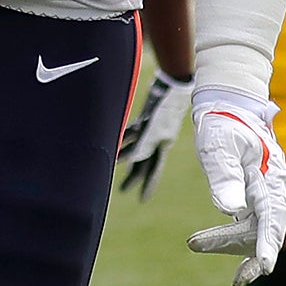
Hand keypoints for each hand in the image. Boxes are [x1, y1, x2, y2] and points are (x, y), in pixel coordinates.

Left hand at [115, 71, 190, 200]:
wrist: (172, 84)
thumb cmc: (167, 106)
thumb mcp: (155, 128)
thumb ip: (145, 144)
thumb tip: (133, 161)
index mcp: (162, 145)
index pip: (153, 169)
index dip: (147, 185)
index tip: (141, 200)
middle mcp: (158, 139)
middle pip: (144, 162)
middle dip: (134, 176)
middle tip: (123, 190)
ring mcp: (151, 129)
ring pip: (136, 147)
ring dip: (124, 155)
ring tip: (113, 164)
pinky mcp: (146, 117)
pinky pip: (133, 132)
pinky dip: (124, 137)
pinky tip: (115, 141)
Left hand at [185, 86, 285, 283]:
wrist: (228, 109)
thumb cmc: (222, 125)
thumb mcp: (218, 146)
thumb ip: (224, 176)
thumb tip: (229, 209)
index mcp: (272, 178)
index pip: (272, 217)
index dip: (267, 243)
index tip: (264, 266)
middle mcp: (276, 190)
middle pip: (266, 230)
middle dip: (251, 255)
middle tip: (236, 279)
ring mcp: (267, 195)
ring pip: (254, 230)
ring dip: (229, 244)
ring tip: (196, 244)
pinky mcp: (255, 199)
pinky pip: (247, 225)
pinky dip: (229, 237)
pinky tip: (205, 245)